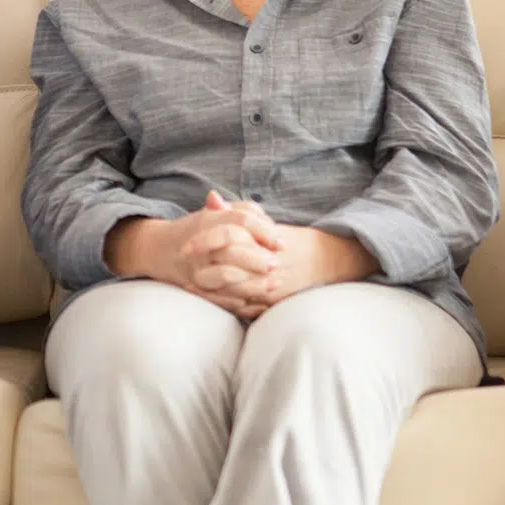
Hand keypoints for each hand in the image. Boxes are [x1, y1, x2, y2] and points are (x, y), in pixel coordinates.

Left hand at [184, 193, 375, 315]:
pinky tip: (209, 299)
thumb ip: (235, 211)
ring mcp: (268, 284)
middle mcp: (264, 262)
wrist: (323, 260)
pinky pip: (243, 306)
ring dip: (208, 289)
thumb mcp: (262, 221)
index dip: (203, 242)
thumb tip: (211, 198)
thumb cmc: (287, 239)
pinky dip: (224, 303)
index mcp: (261, 238)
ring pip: (232, 290)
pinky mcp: (272, 300)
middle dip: (201, 270)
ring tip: (189, 285)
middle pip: (224, 267)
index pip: (226, 237)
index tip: (186, 246)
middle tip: (181, 269)